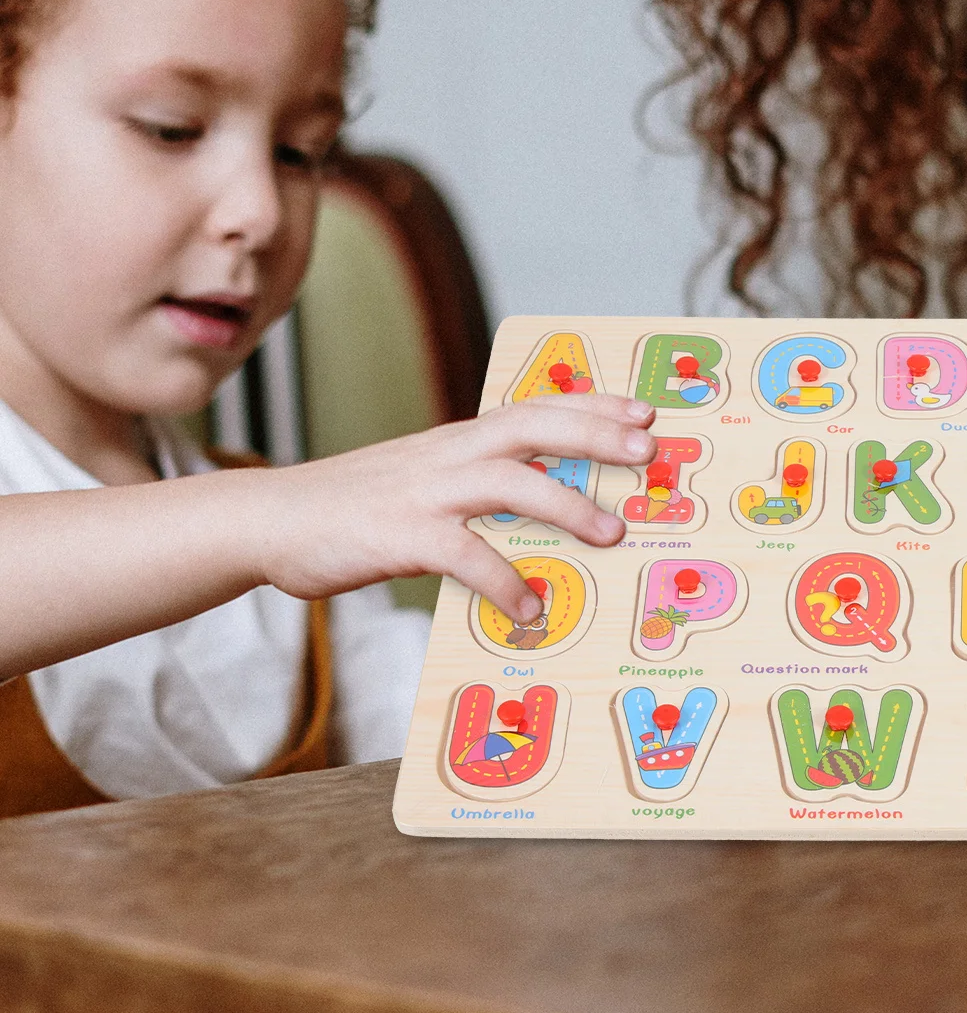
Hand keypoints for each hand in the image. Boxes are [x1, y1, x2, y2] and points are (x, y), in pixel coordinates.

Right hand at [246, 392, 654, 622]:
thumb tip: (548, 506)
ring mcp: (423, 492)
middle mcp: (449, 454)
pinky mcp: (397, 535)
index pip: (537, 406)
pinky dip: (501, 579)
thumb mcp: (426, 478)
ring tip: (612, 534)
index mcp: (460, 439)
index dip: (593, 405)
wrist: (270, 520)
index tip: (644, 412)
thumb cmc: (359, 506)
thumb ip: (480, 485)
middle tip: (650, 453)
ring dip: (566, 505)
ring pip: (508, 482)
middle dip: (595, 435)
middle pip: (533, 427)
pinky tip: (529, 607)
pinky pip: (462, 554)